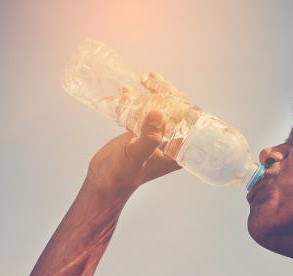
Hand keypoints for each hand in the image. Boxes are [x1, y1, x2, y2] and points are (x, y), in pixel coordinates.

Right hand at [85, 72, 191, 196]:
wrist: (102, 180)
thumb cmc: (121, 174)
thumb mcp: (136, 156)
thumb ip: (149, 138)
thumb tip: (159, 112)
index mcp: (177, 151)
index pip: (190, 122)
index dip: (184, 103)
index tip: (171, 89)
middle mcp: (170, 142)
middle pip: (176, 111)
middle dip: (167, 92)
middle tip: (153, 79)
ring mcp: (155, 136)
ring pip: (160, 108)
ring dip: (153, 92)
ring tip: (143, 78)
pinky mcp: (140, 132)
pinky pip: (144, 111)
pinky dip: (137, 99)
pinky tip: (127, 89)